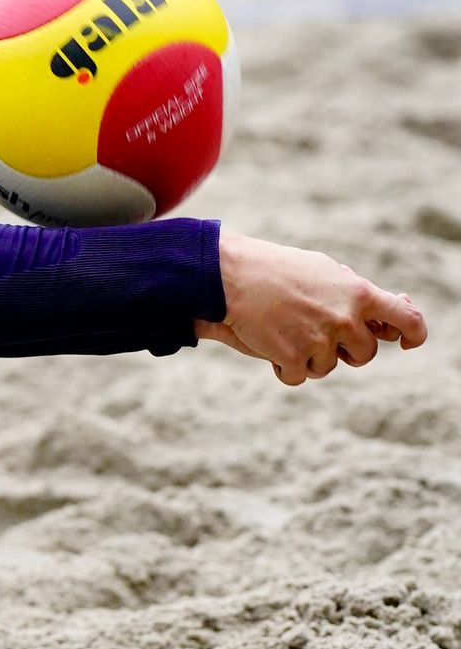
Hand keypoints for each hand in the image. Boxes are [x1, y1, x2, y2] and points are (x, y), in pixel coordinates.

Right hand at [197, 230, 426, 385]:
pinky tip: (270, 345)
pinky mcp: (295, 359)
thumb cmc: (281, 270)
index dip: (414, 334)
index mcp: (360, 295)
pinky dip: (285, 367)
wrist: (233, 276)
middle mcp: (346, 320)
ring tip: (286, 330)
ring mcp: (321, 342)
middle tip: (318, 331)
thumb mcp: (328, 272)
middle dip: (345, 349)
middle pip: (365, 354)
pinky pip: (299, 377)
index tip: (407, 343)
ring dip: (310, 356)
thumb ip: (362, 294)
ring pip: (328, 367)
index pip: (408, 319)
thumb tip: (400, 305)